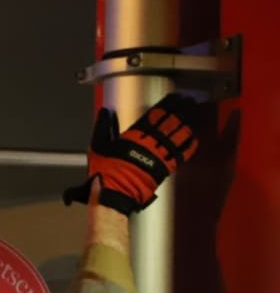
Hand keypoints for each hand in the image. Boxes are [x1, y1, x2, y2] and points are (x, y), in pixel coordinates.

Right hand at [62, 93, 201, 214]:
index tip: (175, 98)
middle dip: (182, 109)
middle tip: (189, 101)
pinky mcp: (166, 167)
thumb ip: (103, 127)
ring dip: (188, 122)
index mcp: (134, 135)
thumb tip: (105, 112)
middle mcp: (150, 142)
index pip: (154, 115)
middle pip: (170, 121)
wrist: (114, 193)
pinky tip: (194, 137)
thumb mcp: (98, 147)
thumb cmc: (105, 173)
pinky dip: (189, 145)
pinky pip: (182, 154)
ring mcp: (159, 154)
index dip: (167, 105)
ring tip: (194, 113)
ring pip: (178, 134)